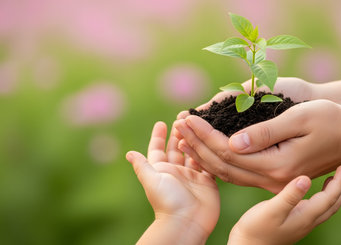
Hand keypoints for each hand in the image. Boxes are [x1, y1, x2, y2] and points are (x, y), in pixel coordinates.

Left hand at [126, 122, 219, 243]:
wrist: (187, 222)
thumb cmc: (166, 202)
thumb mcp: (151, 181)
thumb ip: (142, 166)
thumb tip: (129, 154)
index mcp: (162, 170)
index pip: (158, 149)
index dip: (158, 136)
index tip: (161, 122)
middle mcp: (177, 172)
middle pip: (177, 148)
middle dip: (179, 133)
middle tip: (183, 117)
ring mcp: (193, 176)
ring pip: (194, 152)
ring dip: (194, 139)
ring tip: (196, 124)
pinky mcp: (207, 181)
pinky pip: (208, 163)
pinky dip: (208, 152)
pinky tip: (210, 139)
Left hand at [174, 100, 340, 192]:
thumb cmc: (331, 121)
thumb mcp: (299, 119)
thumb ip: (265, 133)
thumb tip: (231, 142)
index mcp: (277, 166)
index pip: (228, 152)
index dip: (205, 135)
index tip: (187, 117)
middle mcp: (272, 180)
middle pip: (223, 165)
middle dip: (198, 144)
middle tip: (178, 124)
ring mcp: (273, 183)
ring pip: (228, 173)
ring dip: (204, 154)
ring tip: (184, 137)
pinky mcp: (274, 179)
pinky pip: (239, 174)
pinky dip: (219, 162)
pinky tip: (206, 152)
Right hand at [228, 164, 340, 244]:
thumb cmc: (255, 229)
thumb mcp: (271, 210)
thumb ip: (289, 195)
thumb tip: (306, 178)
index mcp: (305, 216)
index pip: (330, 198)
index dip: (340, 182)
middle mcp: (307, 221)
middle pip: (333, 204)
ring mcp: (301, 223)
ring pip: (326, 207)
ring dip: (335, 192)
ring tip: (338, 179)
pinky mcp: (294, 223)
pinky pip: (316, 208)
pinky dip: (323, 197)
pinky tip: (315, 190)